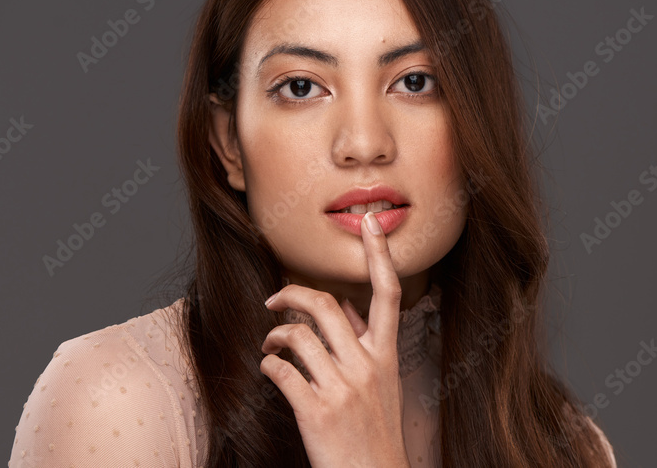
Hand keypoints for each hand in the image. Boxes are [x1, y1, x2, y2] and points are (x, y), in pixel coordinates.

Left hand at [260, 212, 410, 467]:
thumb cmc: (375, 434)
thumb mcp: (382, 385)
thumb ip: (365, 346)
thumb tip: (344, 308)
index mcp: (386, 357)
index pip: (387, 295)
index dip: (379, 255)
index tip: (367, 223)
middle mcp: (366, 367)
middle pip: (324, 305)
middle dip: (290, 293)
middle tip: (273, 300)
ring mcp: (342, 389)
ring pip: (297, 334)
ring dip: (274, 334)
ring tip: (270, 342)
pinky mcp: (316, 412)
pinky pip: (281, 370)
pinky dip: (268, 365)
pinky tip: (270, 370)